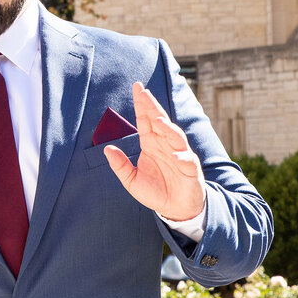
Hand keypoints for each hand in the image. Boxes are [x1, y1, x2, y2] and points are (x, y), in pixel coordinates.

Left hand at [103, 82, 205, 221]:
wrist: (175, 209)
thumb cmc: (155, 191)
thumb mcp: (131, 180)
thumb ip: (120, 165)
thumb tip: (106, 149)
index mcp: (151, 144)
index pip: (145, 120)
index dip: (141, 105)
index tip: (137, 88)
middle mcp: (165, 144)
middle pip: (159, 122)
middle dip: (152, 107)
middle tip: (143, 92)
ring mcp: (179, 154)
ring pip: (174, 136)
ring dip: (167, 128)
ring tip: (157, 121)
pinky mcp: (190, 169)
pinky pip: (186, 160)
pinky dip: (181, 157)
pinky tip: (175, 155)